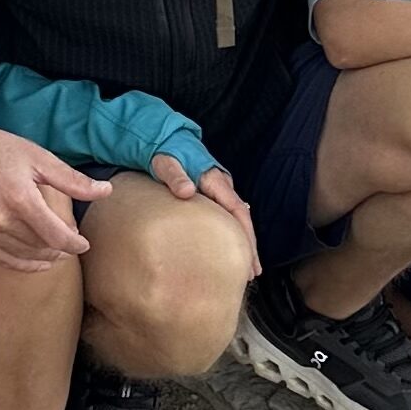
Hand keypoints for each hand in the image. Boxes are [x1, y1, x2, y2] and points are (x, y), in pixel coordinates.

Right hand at [0, 108, 106, 271]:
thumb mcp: (38, 157)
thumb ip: (72, 180)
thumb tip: (107, 191)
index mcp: (20, 198)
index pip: (57, 236)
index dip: (76, 245)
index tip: (84, 243)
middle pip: (42, 248)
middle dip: (62, 248)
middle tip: (71, 239)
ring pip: (24, 256)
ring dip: (45, 257)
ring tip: (57, 250)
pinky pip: (3, 260)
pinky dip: (24, 264)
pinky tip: (37, 260)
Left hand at [149, 156, 261, 279]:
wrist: (159, 135)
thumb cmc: (162, 148)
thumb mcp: (164, 161)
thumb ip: (174, 175)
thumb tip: (187, 192)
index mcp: (214, 179)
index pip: (238, 211)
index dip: (246, 236)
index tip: (249, 258)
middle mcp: (220, 185)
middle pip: (241, 219)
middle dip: (248, 246)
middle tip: (251, 274)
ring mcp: (215, 190)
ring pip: (234, 220)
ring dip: (241, 242)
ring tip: (244, 269)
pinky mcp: (207, 194)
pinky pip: (223, 217)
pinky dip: (228, 234)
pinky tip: (227, 249)